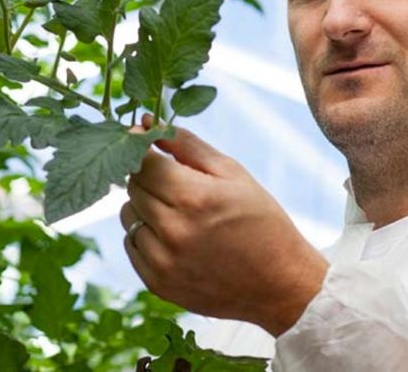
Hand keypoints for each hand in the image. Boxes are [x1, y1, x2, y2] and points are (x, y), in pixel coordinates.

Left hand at [120, 117, 328, 335]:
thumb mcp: (232, 173)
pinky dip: (145, 235)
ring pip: (127, 214)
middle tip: (176, 183)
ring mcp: (163, 261)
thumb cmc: (260, 220)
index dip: (144, 149)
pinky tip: (174, 236)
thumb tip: (147, 124)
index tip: (152, 148)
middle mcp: (173, 230)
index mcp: (193, 196)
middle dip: (148, 177)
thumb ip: (186, 145)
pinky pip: (131, 244)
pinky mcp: (158, 284)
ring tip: (177, 212)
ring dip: (144, 206)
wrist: (279, 283)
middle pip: (132, 186)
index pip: (142, 161)